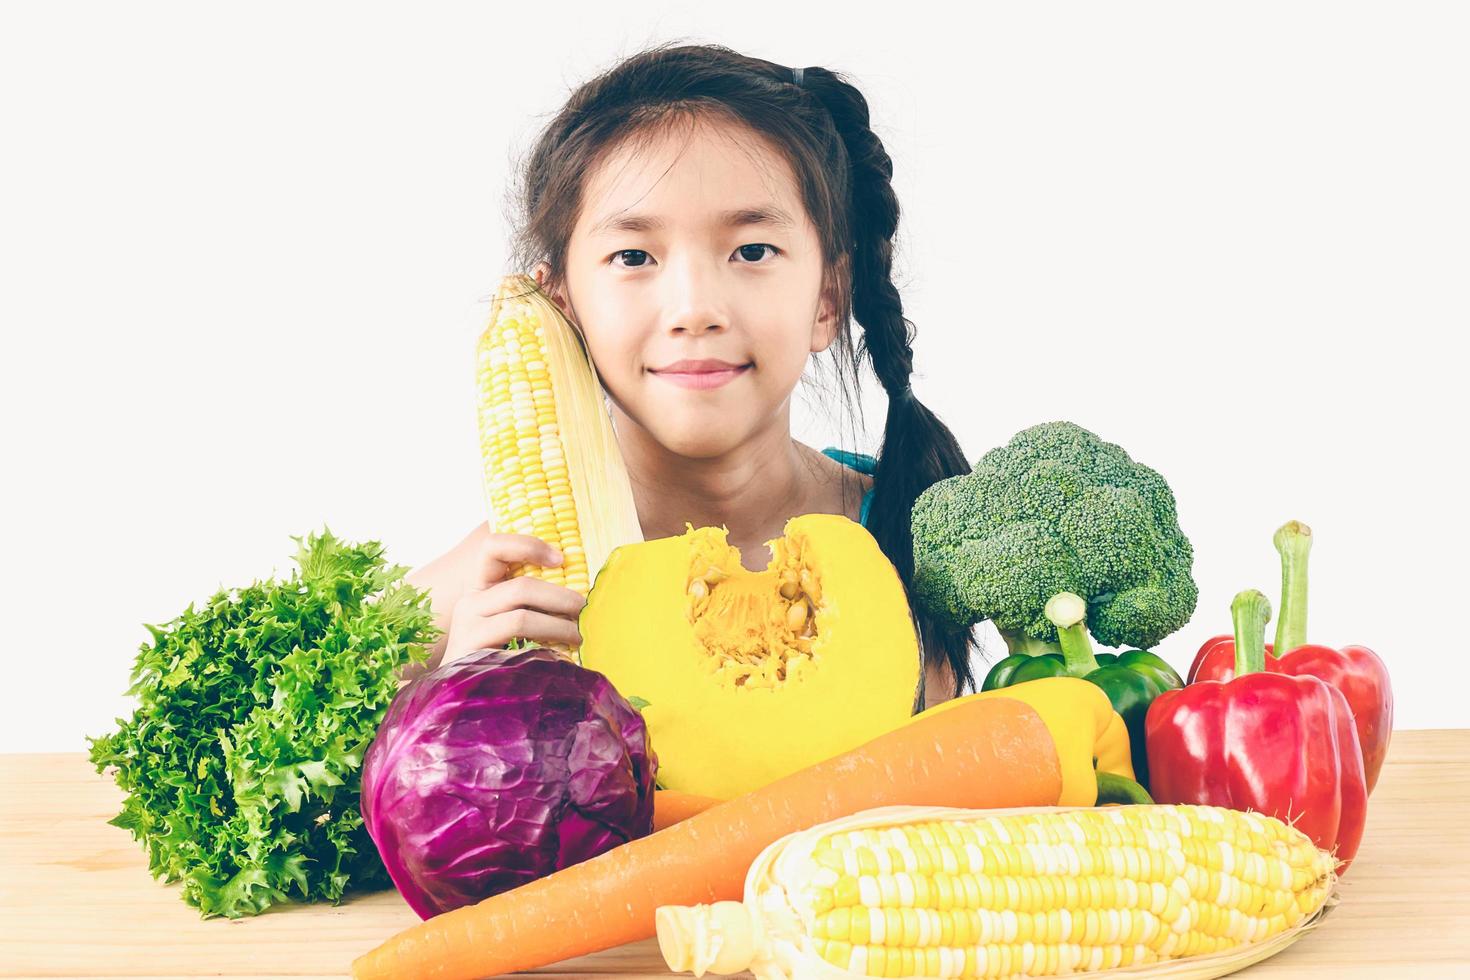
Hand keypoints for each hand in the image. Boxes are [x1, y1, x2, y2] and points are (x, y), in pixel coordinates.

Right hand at [441, 533, 585, 666]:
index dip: (527, 545)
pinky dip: (546, 644)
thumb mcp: (513, 624)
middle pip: (521, 586)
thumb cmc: (498, 657)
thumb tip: (581, 595)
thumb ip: (533, 604)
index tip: (561, 559)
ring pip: (521, 615)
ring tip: (580, 636)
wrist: (461, 699)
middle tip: (586, 610)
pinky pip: (515, 642)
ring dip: (559, 624)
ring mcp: (467, 627)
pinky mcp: (471, 651)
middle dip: (561, 597)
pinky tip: (563, 658)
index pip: (493, 547)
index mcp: (481, 587)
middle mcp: (470, 602)